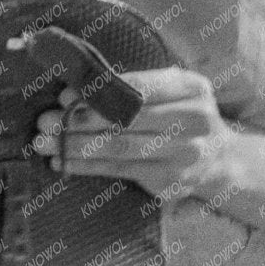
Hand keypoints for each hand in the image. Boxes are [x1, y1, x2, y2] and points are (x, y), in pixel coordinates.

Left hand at [32, 68, 233, 201]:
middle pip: (127, 119)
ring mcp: (187, 153)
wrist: (219, 159)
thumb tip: (69, 94)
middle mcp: (195, 119)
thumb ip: (126, 88)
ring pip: (120, 147)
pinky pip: (120, 170)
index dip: (98, 92)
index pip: (139, 87)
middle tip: (45, 122)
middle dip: (80, 121)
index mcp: (192, 88)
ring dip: (76, 145)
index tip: (65, 97)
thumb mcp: (167, 92)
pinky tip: (62, 162)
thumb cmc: (178, 116)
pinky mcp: (173, 179)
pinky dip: (87, 166)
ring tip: (45, 143)